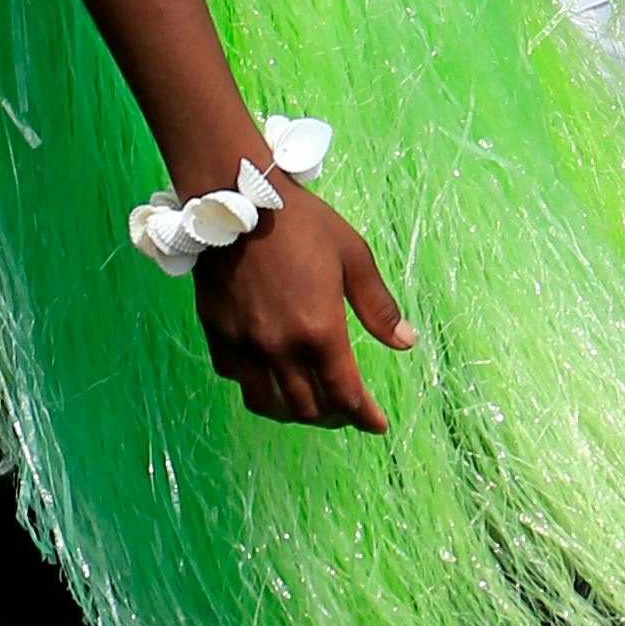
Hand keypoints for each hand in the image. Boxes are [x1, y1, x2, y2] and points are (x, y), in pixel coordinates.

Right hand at [197, 182, 412, 430]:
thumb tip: (406, 343)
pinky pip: (236, 377)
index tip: (377, 425)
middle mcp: (280, 348)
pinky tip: (266, 376)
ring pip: (267, 403)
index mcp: (320, 332)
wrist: (237, 200)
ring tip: (307, 406)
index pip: (346, 396)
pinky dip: (256, 385)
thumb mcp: (354, 256)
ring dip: (292, 412)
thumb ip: (378, 307)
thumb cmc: (303, 224)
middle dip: (333, 417)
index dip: (365, 417)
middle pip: (308, 409)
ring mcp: (245, 345)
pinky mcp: (218, 333)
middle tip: (346, 411)